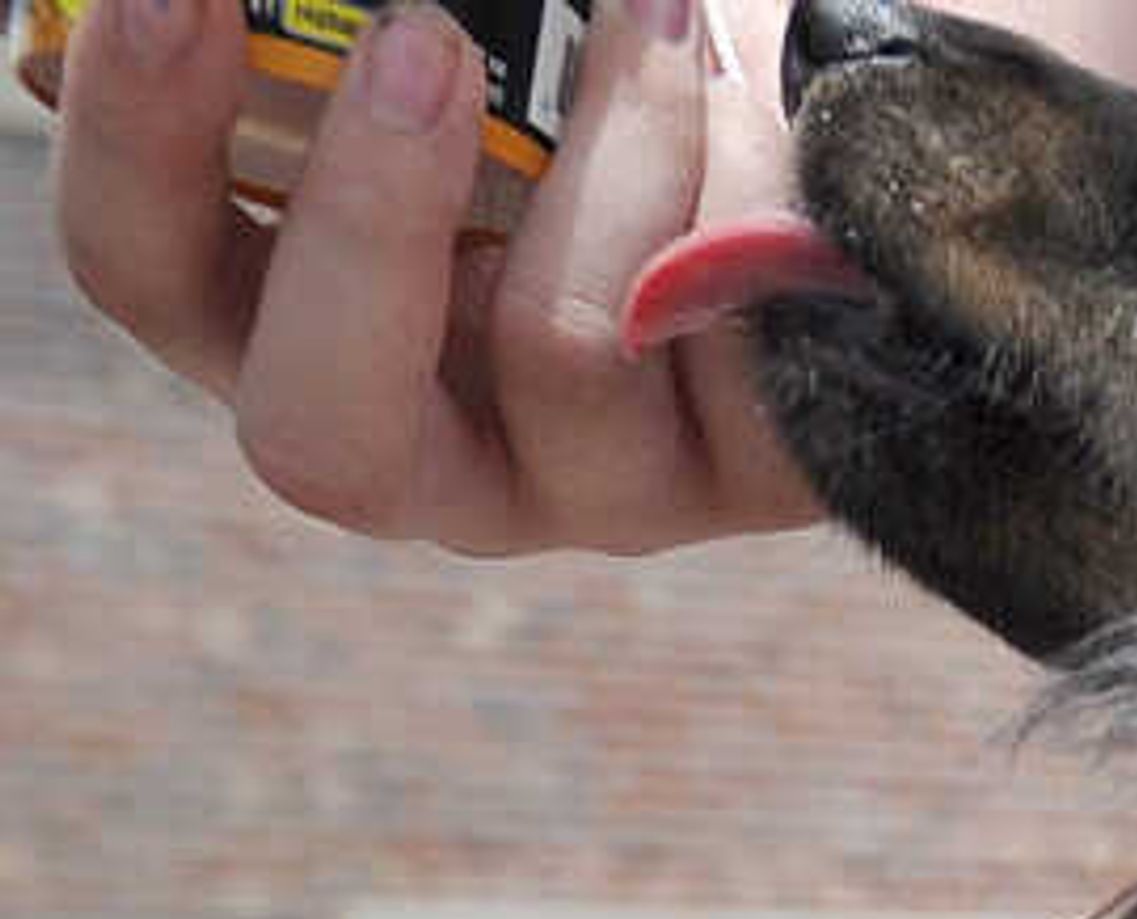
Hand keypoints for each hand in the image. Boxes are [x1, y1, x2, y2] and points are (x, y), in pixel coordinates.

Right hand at [50, 0, 816, 552]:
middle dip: (359, 222)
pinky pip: (733, 330)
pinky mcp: (761, 477)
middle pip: (320, 434)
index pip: (150, 272)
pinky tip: (771, 134)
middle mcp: (440, 439)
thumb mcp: (489, 29)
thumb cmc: (601, 44)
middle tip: (421, 38)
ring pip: (561, 349)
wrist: (831, 130)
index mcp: (304, 311)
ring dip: (614, 130)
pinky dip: (750, 174)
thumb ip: (365, 17)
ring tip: (656, 16)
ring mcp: (603, 485)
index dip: (136, 141)